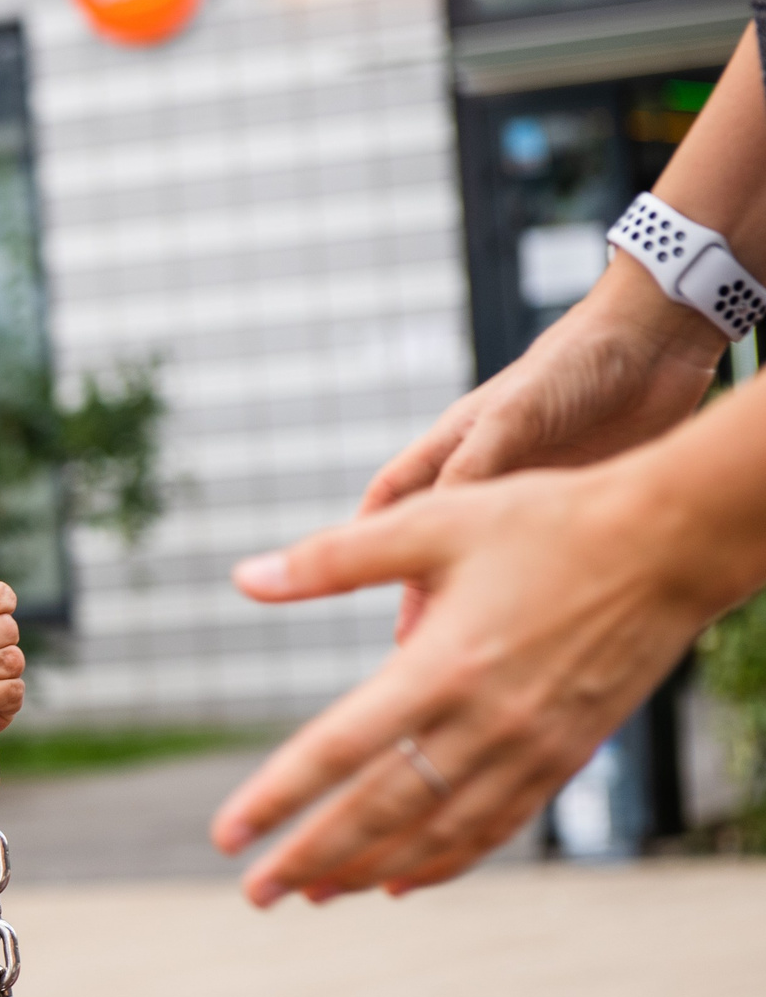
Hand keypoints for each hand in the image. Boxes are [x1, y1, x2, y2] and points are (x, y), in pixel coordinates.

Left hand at [210, 462, 717, 904]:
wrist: (668, 544)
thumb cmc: (545, 522)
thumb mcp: (433, 522)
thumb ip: (333, 558)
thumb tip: (244, 577)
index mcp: (441, 667)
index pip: (339, 750)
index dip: (278, 798)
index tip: (227, 836)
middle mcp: (485, 723)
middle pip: (382, 811)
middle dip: (312, 859)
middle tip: (255, 893)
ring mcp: (529, 749)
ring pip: (437, 832)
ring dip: (370, 869)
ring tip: (313, 895)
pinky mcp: (563, 758)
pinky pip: (494, 827)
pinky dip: (444, 861)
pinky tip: (401, 880)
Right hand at [362, 266, 719, 636]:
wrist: (657, 347)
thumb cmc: (575, 365)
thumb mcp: (516, 416)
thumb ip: (473, 468)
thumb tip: (426, 530)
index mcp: (454, 450)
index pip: (391, 500)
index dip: (361, 540)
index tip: (339, 585)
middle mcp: (484, 477)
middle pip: (435, 543)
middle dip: (418, 593)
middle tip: (410, 646)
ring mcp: (529, 498)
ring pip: (489, 562)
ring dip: (476, 602)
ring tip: (466, 650)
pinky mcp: (574, 512)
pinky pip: (543, 563)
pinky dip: (532, 595)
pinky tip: (533, 624)